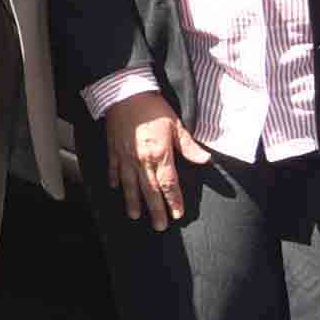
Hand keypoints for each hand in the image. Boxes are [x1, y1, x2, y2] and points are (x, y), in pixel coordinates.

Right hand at [98, 90, 209, 225]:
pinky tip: (116, 189)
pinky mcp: (114, 150)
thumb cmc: (153, 108)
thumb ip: (189, 146)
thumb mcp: (176, 125)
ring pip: (130, 185)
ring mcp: (125, 157)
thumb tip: (206, 159)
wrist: (126, 93)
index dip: (174, 200)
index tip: (177, 214)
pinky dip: (115, 180)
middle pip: (150, 190)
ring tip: (135, 215)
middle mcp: (142, 160)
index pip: (169, 184)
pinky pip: (114, 169)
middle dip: (156, 209)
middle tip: (160, 226)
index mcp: (160, 154)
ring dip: (133, 202)